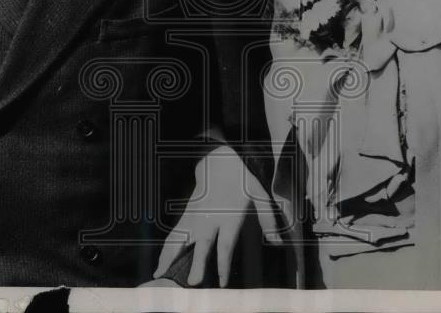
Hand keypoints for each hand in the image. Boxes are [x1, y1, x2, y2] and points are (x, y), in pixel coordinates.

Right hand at [152, 145, 281, 286]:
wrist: (218, 157)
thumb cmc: (241, 177)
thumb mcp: (260, 194)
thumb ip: (268, 219)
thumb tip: (279, 242)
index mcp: (228, 216)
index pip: (225, 245)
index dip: (223, 265)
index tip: (222, 283)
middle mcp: (209, 218)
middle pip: (201, 244)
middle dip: (196, 264)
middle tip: (192, 283)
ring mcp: (195, 215)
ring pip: (180, 239)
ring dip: (170, 257)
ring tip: (161, 275)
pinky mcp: (186, 212)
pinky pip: (174, 233)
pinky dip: (166, 248)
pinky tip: (161, 262)